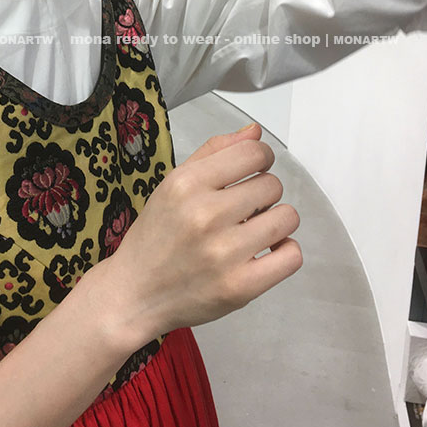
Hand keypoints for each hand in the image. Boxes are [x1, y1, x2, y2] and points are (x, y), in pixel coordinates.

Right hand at [104, 124, 301, 342]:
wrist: (135, 294)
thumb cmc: (155, 237)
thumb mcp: (172, 185)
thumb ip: (214, 153)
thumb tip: (255, 132)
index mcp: (186, 184)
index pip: (253, 153)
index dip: (260, 159)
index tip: (253, 171)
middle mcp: (205, 215)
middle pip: (272, 185)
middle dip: (263, 194)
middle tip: (245, 209)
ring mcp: (224, 253)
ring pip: (287, 217)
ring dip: (276, 221)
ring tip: (255, 230)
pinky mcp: (240, 287)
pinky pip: (291, 255)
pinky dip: (285, 251)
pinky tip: (266, 251)